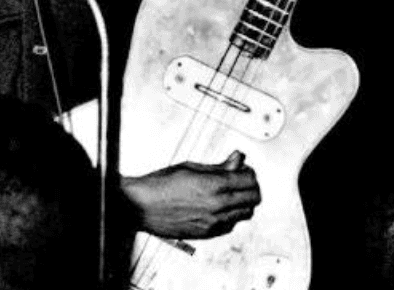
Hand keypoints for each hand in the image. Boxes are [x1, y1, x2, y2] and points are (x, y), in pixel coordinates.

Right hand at [121, 150, 260, 238]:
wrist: (140, 207)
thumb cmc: (158, 186)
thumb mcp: (189, 167)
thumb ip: (218, 166)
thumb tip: (236, 160)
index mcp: (214, 185)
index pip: (249, 180)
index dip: (248, 173)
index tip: (243, 169)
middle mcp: (217, 206)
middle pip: (253, 198)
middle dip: (250, 187)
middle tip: (240, 180)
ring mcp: (213, 222)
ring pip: (246, 213)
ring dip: (242, 202)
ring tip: (229, 194)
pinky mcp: (208, 233)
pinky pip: (231, 225)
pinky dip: (231, 215)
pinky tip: (219, 207)